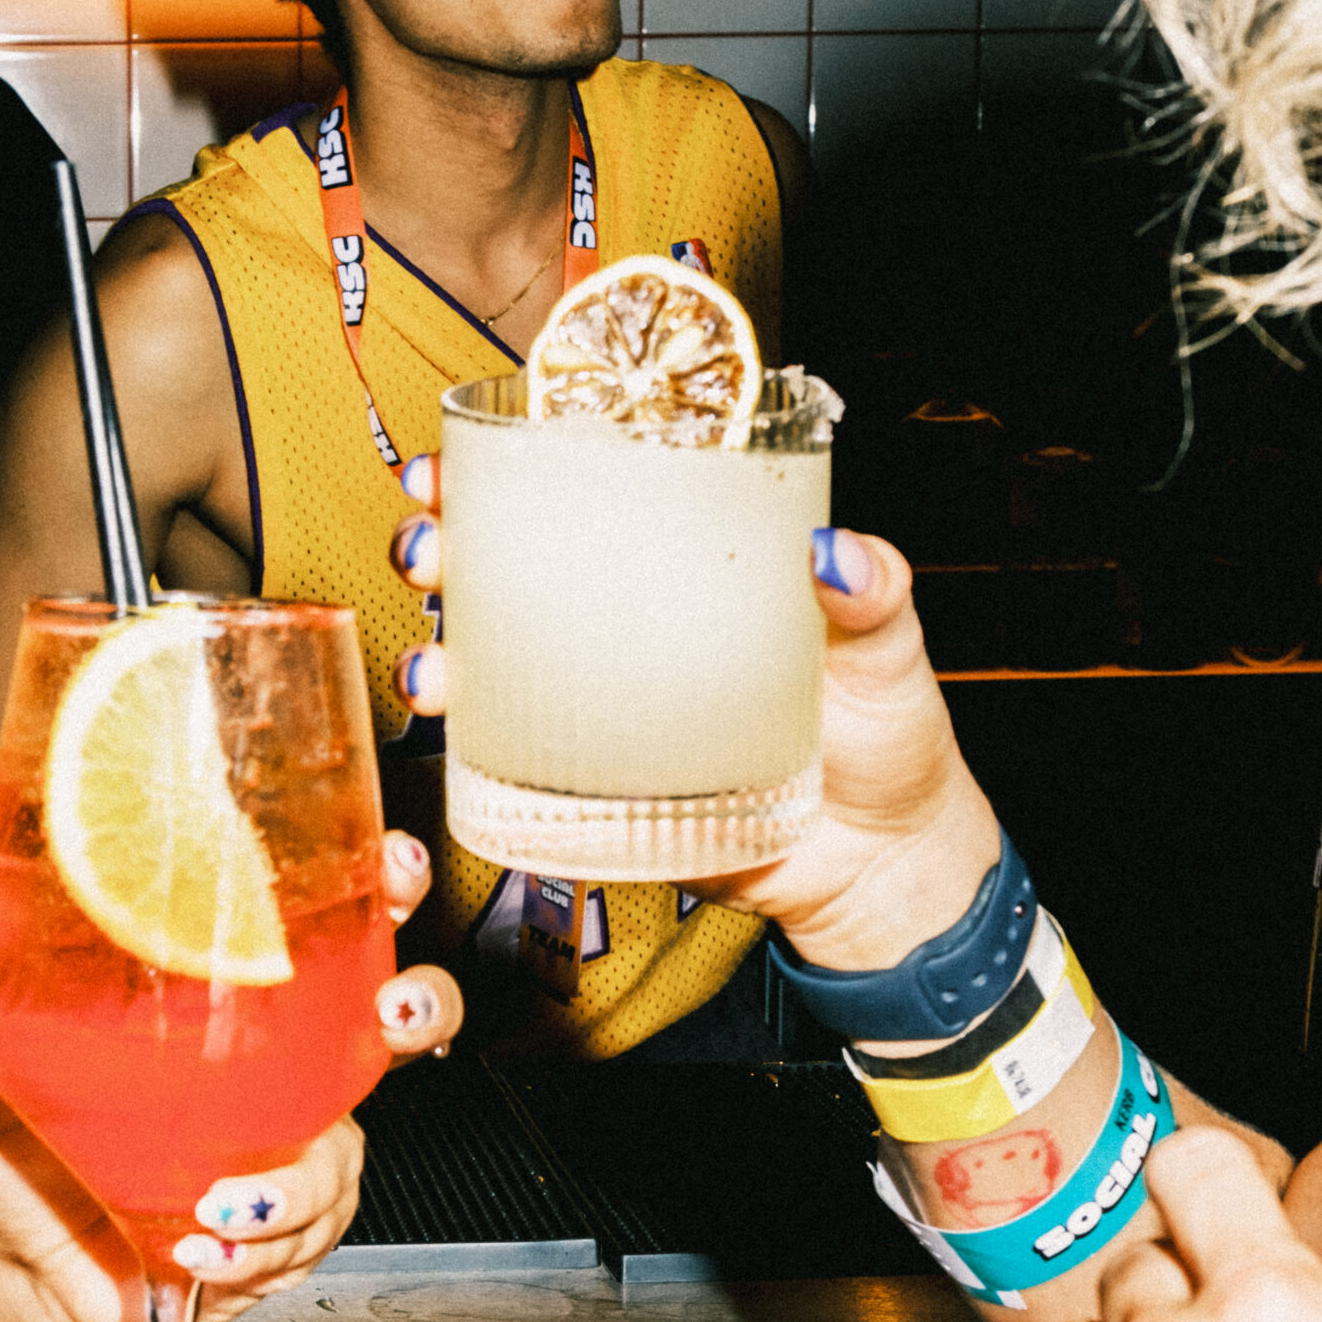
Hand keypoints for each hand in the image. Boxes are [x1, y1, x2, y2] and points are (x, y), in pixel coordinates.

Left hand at [0, 833, 462, 1321]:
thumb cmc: (41, 1181)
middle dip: (419, 1006)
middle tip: (389, 1012)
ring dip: (294, 1178)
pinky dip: (258, 1244)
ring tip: (218, 1200)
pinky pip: (312, 1228)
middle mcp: (280, 1077)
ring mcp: (294, 1153)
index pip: (326, 933)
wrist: (48, 1299)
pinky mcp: (292, 1229)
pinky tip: (206, 1247)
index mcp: (231, 1017)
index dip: (378, 890)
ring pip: (348, 1146)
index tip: (387, 865)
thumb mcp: (1, 1089)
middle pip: (399, 1022)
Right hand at [389, 458, 999, 971]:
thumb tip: (835, 553)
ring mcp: (601, 713)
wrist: (879, 867)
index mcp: (684, 571)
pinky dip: (469, 753)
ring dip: (436, 658)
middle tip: (432, 551)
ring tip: (437, 670)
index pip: (583, 499)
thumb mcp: (889, 650)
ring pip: (490, 669)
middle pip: (504, 574)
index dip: (508, 467)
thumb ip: (875, 595)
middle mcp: (625, 632)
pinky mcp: (597, 793)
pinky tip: (456, 740)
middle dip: (438, 551)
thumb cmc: (886, 743)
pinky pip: (516, 768)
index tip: (464, 454)